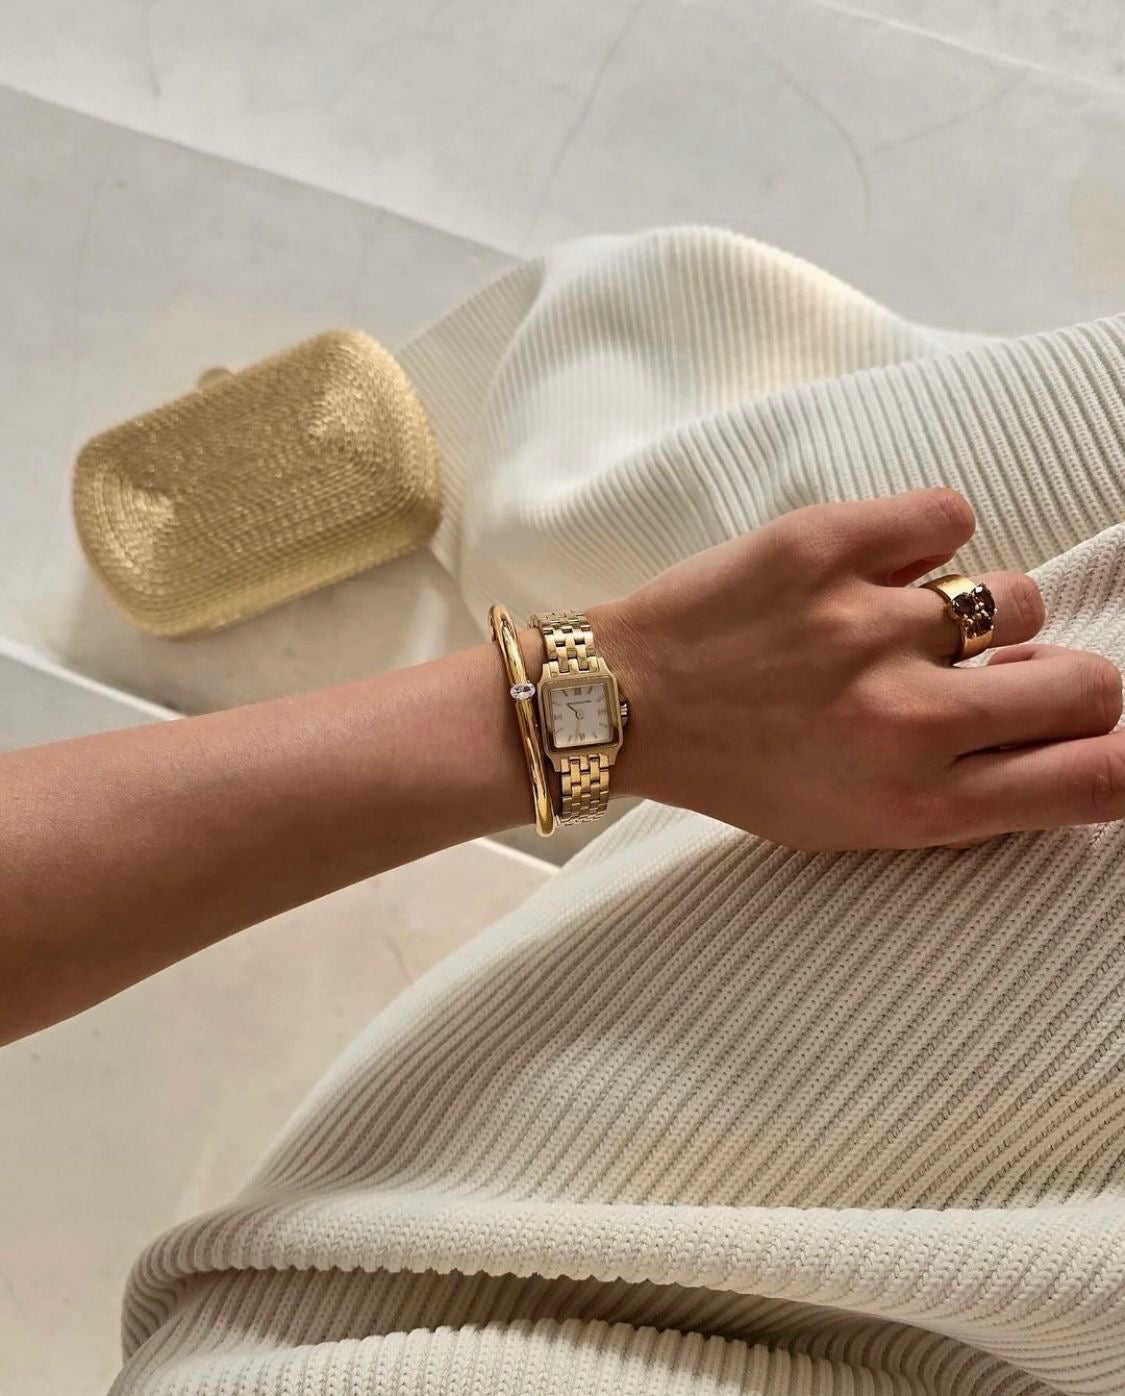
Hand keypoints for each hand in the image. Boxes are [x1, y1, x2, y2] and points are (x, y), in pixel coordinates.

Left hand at [590, 489, 1123, 849]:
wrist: (625, 703)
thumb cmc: (740, 770)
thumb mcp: (852, 825)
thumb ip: (962, 795)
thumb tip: (1067, 742)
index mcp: (914, 804)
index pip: (1095, 780)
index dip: (1114, 752)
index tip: (1090, 734)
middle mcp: (903, 721)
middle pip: (1088, 685)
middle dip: (1071, 680)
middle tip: (1013, 675)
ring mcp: (865, 628)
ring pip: (1015, 594)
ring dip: (979, 611)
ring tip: (908, 622)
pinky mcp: (824, 548)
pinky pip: (948, 514)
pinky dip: (926, 536)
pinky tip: (880, 565)